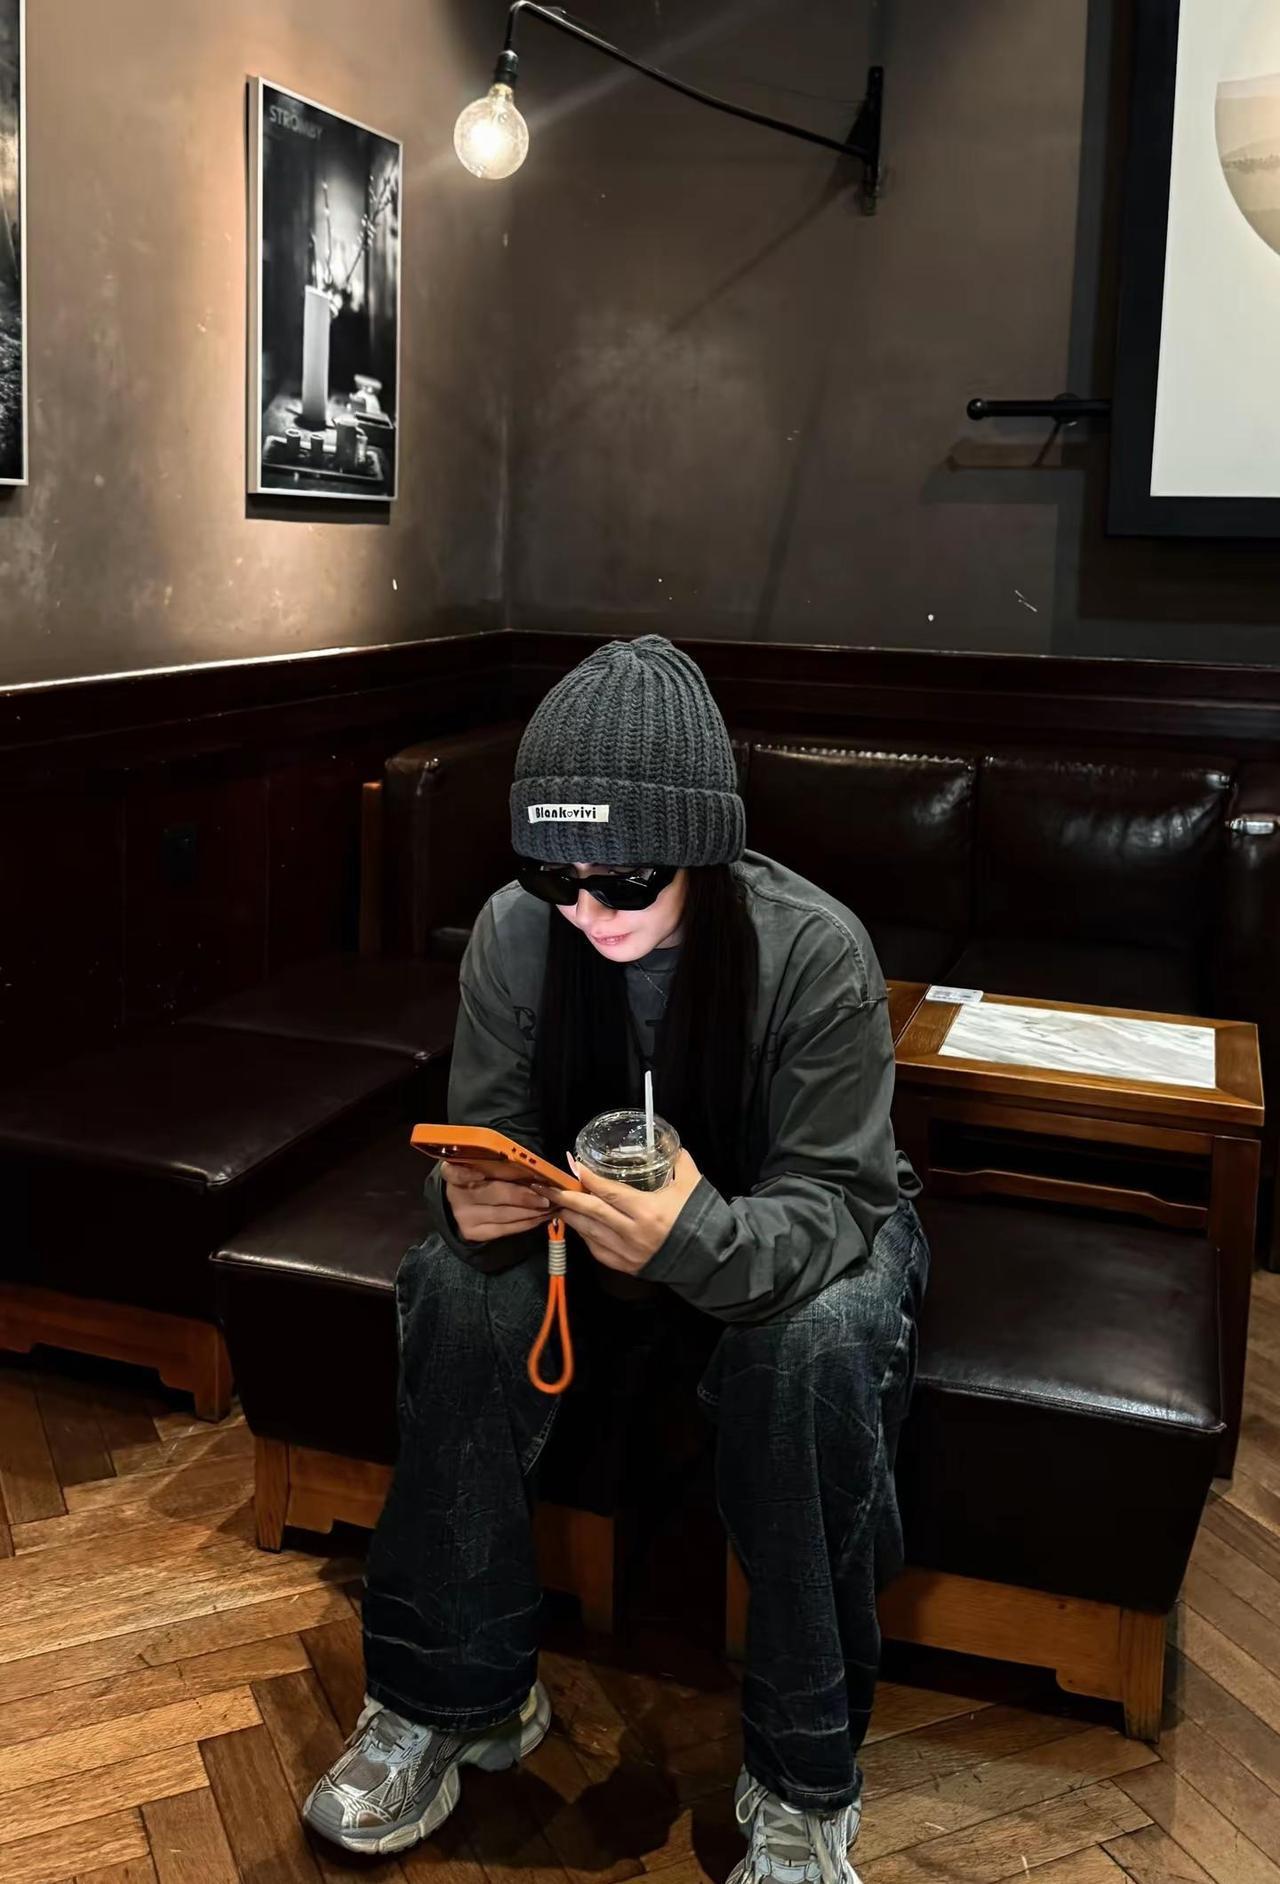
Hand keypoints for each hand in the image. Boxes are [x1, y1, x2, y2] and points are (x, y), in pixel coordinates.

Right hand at [440, 1159, 550, 1244]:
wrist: (463, 1204)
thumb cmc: (479, 1177)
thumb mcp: (484, 1166)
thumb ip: (501, 1166)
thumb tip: (534, 1170)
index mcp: (454, 1173)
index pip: (455, 1172)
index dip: (466, 1175)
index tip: (481, 1175)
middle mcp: (455, 1196)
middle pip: (493, 1194)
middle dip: (524, 1195)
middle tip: (547, 1195)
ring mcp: (464, 1216)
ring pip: (503, 1214)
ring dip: (531, 1211)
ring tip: (550, 1207)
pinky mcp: (473, 1233)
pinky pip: (504, 1229)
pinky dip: (525, 1223)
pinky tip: (540, 1218)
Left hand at [537, 1150, 701, 1274]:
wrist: (707, 1261)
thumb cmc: (699, 1221)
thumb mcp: (693, 1187)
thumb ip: (680, 1164)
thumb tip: (672, 1146)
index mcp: (647, 1211)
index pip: (609, 1193)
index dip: (588, 1179)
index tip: (573, 1166)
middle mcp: (631, 1233)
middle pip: (590, 1212)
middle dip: (565, 1197)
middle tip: (546, 1185)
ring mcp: (625, 1252)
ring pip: (588, 1232)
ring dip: (570, 1215)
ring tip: (556, 1201)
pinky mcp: (623, 1266)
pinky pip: (596, 1248)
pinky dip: (584, 1233)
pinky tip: (578, 1222)